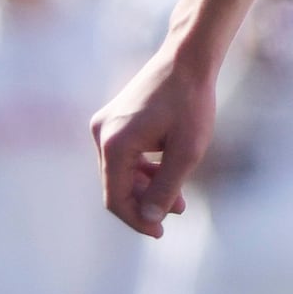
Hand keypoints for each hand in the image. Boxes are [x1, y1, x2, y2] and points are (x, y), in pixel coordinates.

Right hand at [91, 44, 220, 236]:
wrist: (186, 59)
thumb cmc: (191, 103)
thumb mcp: (187, 151)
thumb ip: (167, 187)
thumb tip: (150, 217)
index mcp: (114, 144)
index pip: (116, 198)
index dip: (137, 219)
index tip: (160, 234)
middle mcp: (101, 134)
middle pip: (117, 186)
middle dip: (145, 203)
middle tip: (178, 211)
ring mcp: (105, 125)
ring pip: (121, 171)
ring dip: (147, 187)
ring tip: (178, 198)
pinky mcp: (114, 119)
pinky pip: (124, 155)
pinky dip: (143, 169)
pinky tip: (167, 173)